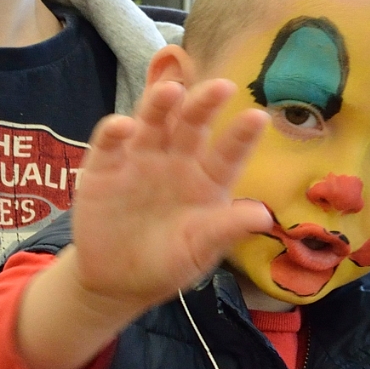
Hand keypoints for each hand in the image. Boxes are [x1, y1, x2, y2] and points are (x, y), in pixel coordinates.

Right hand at [15, 78, 270, 368]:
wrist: (118, 281)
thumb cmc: (169, 262)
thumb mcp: (200, 249)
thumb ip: (226, 229)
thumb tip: (264, 216)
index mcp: (207, 179)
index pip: (229, 153)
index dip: (242, 135)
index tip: (259, 117)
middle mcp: (177, 161)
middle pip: (192, 125)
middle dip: (204, 104)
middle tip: (222, 87)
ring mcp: (140, 159)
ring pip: (153, 122)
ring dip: (160, 104)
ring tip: (172, 91)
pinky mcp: (105, 168)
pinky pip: (109, 143)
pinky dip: (114, 131)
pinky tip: (123, 126)